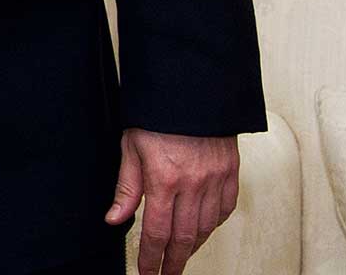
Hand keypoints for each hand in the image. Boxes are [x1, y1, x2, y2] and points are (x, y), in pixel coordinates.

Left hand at [107, 128, 238, 274]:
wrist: (191, 89)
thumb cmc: (157, 114)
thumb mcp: (131, 147)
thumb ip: (126, 187)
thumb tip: (114, 218)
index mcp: (165, 178)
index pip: (157, 232)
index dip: (151, 257)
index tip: (147, 272)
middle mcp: (193, 184)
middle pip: (184, 237)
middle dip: (174, 262)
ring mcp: (216, 179)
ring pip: (206, 227)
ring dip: (192, 246)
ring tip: (180, 255)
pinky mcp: (231, 172)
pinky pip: (225, 209)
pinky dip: (214, 224)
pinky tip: (203, 229)